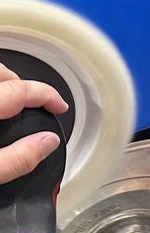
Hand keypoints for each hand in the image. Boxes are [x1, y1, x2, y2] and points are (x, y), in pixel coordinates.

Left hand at [0, 65, 67, 185]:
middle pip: (1, 73)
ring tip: (14, 98)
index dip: (47, 95)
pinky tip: (0, 106)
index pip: (21, 90)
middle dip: (21, 81)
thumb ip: (19, 159)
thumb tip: (48, 143)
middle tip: (35, 99)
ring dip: (4, 83)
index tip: (60, 106)